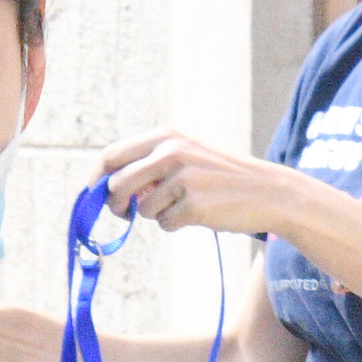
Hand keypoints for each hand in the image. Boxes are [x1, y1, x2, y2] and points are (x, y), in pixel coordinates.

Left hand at [100, 128, 297, 238]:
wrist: (266, 191)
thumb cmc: (219, 177)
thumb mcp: (185, 156)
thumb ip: (148, 166)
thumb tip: (106, 189)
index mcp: (165, 136)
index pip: (112, 156)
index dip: (96, 179)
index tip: (94, 195)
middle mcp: (171, 152)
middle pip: (117, 185)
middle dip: (115, 204)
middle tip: (124, 214)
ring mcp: (182, 178)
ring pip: (142, 209)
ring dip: (156, 214)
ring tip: (182, 205)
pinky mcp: (193, 204)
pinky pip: (165, 224)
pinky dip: (175, 225)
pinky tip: (198, 214)